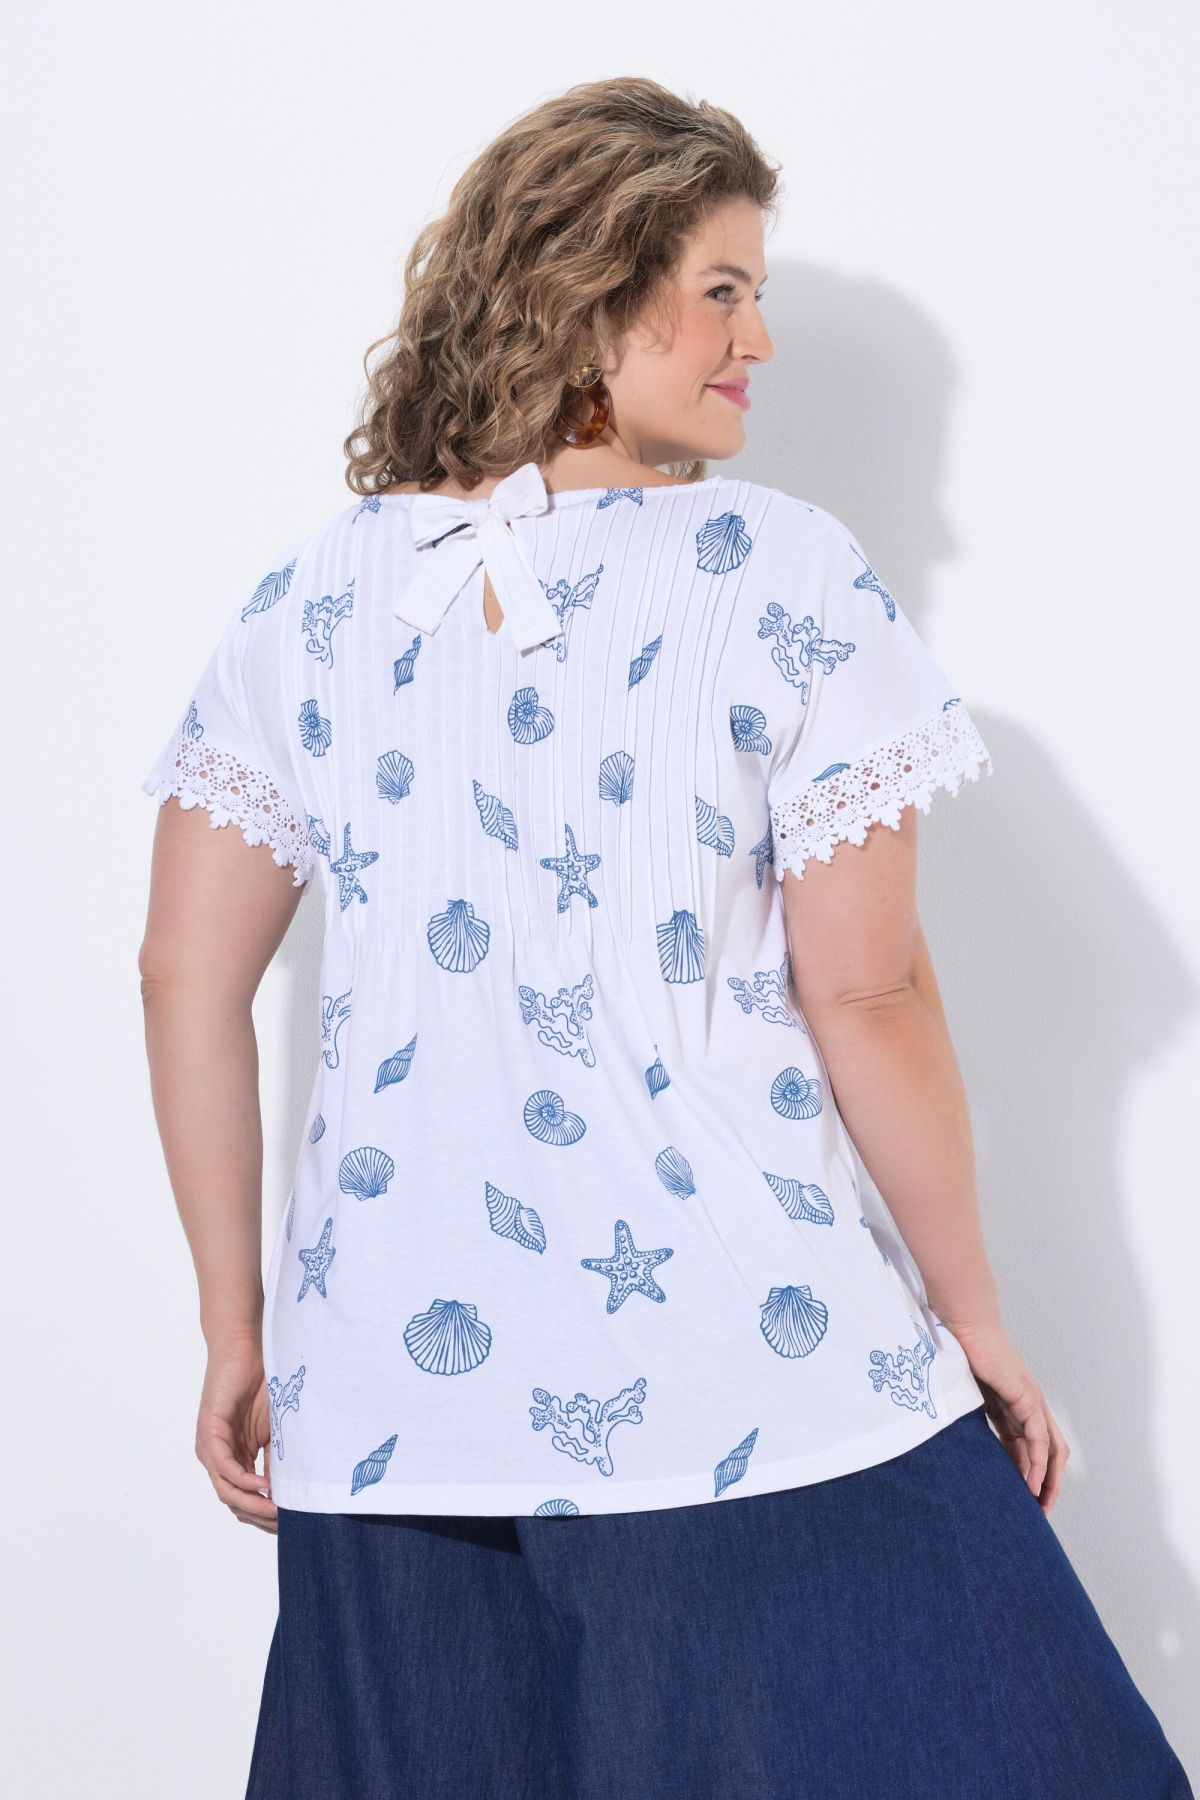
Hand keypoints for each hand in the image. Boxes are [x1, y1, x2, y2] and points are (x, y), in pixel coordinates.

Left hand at [196, 1331, 277, 1533]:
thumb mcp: (276, 1429)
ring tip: (277, 1511)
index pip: (244, 1498)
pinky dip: (244, 1481)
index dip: (265, 1515)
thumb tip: (289, 1491)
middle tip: (287, 1524)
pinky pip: (224, 1468)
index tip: (291, 1523)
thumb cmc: (262, 1382)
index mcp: (233, 1457)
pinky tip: (265, 1486)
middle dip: (260, 1517)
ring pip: (226, 1491)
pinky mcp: (209, 1432)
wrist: (246, 1346)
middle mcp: (217, 1457)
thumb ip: (276, 1458)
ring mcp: (210, 1446)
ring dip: (252, 1504)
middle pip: (234, 1502)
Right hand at [945, 1318, 1069, 1512]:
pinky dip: (1039, 1464)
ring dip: (1049, 1480)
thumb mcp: (965, 1396)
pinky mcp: (1027, 1398)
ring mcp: (1032, 1401)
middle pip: (1052, 1453)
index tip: (1021, 1499)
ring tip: (1039, 1505)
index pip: (1031, 1448)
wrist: (963, 1325)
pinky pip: (1039, 1439)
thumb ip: (969, 1418)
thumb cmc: (959, 1351)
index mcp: (1014, 1406)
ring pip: (1053, 1450)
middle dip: (1047, 1483)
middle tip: (1038, 1511)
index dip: (1029, 1474)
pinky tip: (1031, 1484)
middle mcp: (1029, 1405)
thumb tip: (955, 1442)